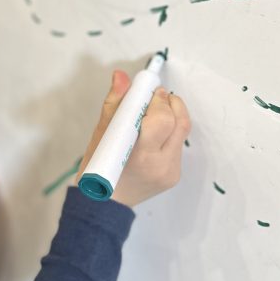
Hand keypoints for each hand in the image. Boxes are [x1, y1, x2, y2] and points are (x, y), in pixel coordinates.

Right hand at [74, 66, 190, 207]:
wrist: (105, 204)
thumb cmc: (98, 168)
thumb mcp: (101, 134)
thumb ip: (115, 103)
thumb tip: (122, 76)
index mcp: (141, 155)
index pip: (162, 120)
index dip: (159, 101)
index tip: (150, 92)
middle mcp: (161, 165)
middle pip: (179, 123)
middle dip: (170, 103)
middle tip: (156, 97)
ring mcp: (171, 172)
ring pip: (182, 133)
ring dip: (172, 116)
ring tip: (155, 112)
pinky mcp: (175, 175)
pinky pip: (178, 145)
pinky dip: (169, 132)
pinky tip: (154, 132)